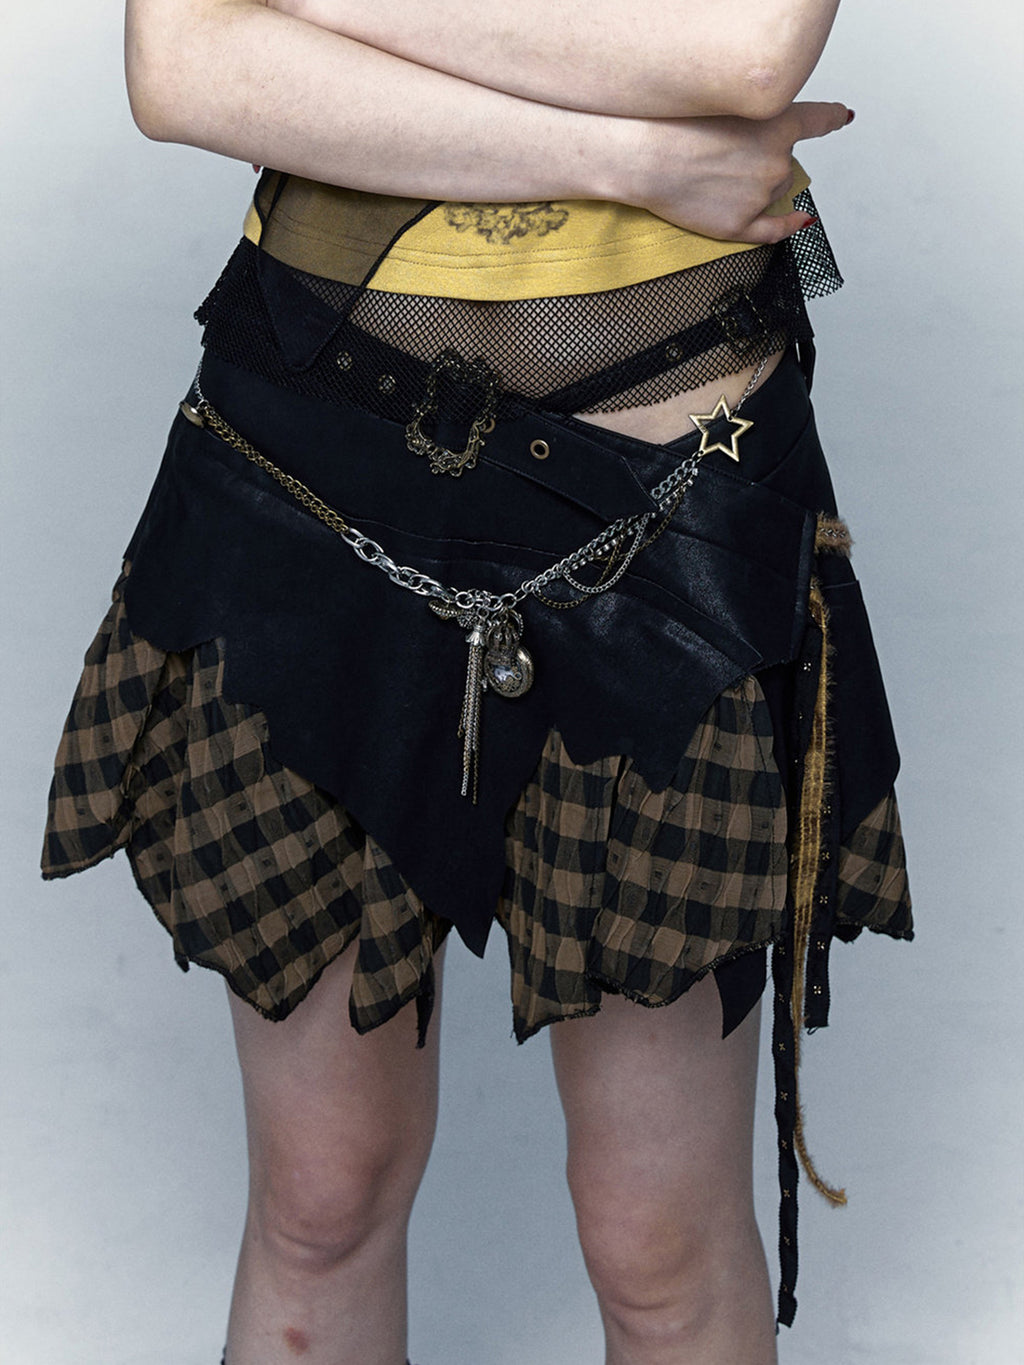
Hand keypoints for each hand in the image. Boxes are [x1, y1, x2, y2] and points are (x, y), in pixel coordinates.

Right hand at [634, 102, 852, 241]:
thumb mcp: (729, 105)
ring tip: (717, 175)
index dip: (832, 118)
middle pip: (786, 163)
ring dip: (758, 185)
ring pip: (775, 190)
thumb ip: (759, 119)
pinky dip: (790, 226)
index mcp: (777, 124)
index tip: (841, 118)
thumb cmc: (677, 128)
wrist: (647, 158)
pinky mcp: (739, 224)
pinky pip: (774, 230)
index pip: (818, 119)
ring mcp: (760, 196)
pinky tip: (801, 222)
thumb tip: (777, 139)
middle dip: (765, 160)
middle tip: (729, 154)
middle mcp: (776, 162)